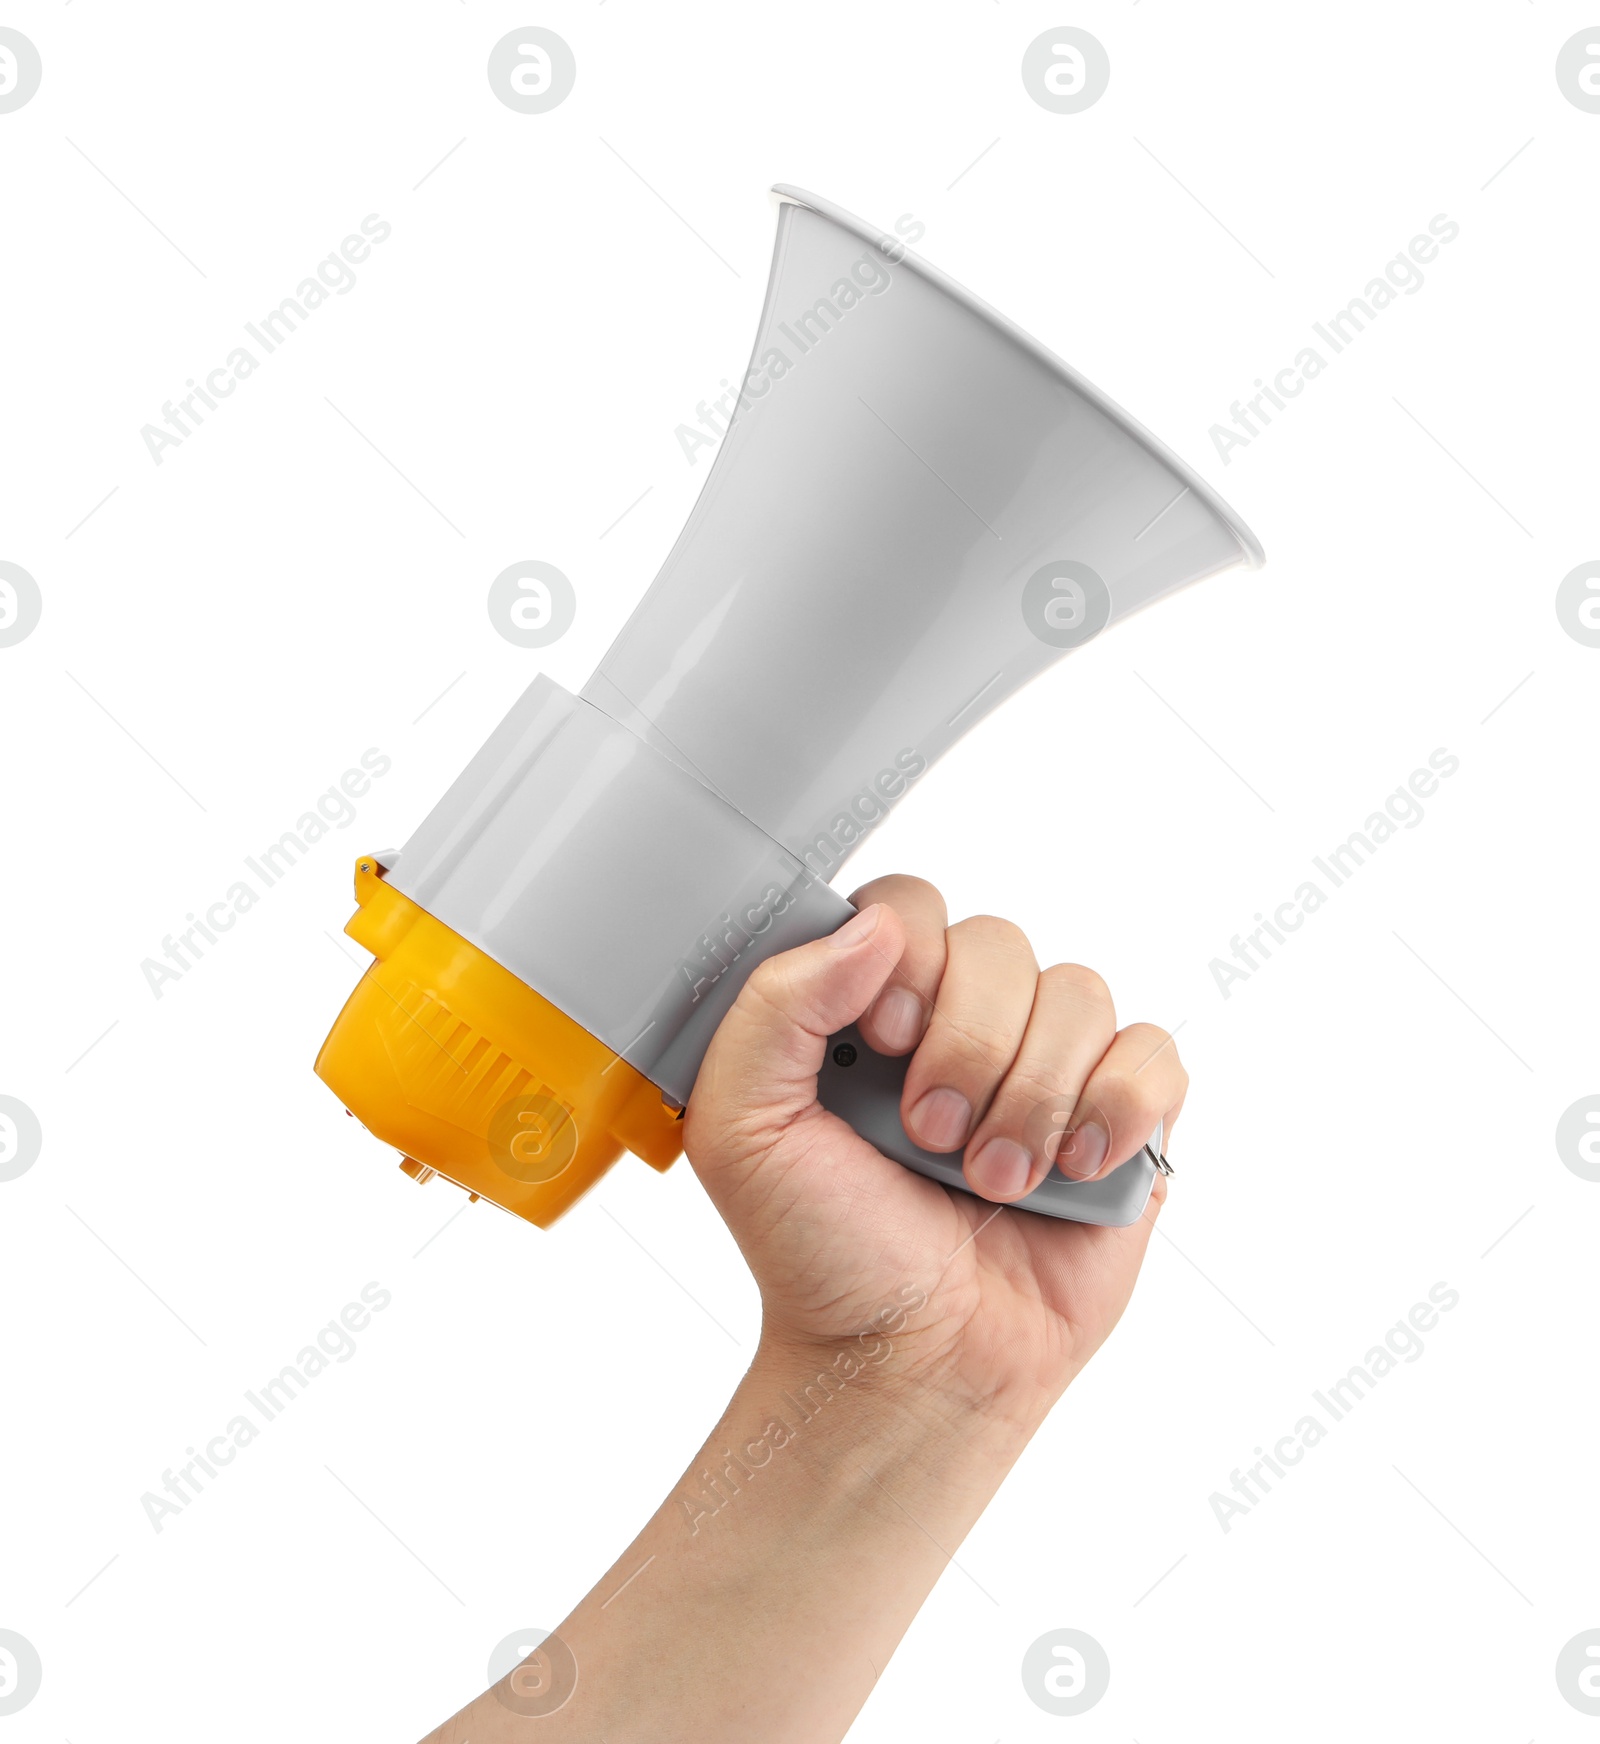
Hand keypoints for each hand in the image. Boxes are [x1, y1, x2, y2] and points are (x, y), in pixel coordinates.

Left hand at [684, 875, 1186, 1430]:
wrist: (908, 1364)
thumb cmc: (823, 1254)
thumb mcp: (742, 1129)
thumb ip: (775, 1008)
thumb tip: (877, 929)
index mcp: (872, 1010)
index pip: (910, 907)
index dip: (909, 960)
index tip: (881, 1041)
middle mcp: (962, 1025)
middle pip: (1000, 944)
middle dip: (967, 1047)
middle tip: (931, 1136)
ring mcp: (1046, 1070)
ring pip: (1079, 993)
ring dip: (1033, 1097)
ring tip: (993, 1180)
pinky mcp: (1120, 1121)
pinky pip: (1155, 1054)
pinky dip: (1118, 1108)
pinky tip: (1070, 1170)